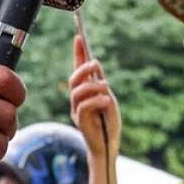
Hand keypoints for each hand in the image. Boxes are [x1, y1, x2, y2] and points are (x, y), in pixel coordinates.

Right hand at [69, 35, 121, 159]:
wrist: (109, 146)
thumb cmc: (109, 122)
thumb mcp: (108, 97)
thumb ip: (100, 84)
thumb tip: (95, 65)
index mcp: (84, 92)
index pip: (78, 69)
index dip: (78, 53)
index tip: (79, 37)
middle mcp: (77, 100)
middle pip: (73, 79)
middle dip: (83, 69)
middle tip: (95, 64)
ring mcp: (77, 111)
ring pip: (77, 92)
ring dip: (92, 86)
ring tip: (106, 86)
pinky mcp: (80, 122)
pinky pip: (84, 107)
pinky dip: (96, 101)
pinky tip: (106, 101)